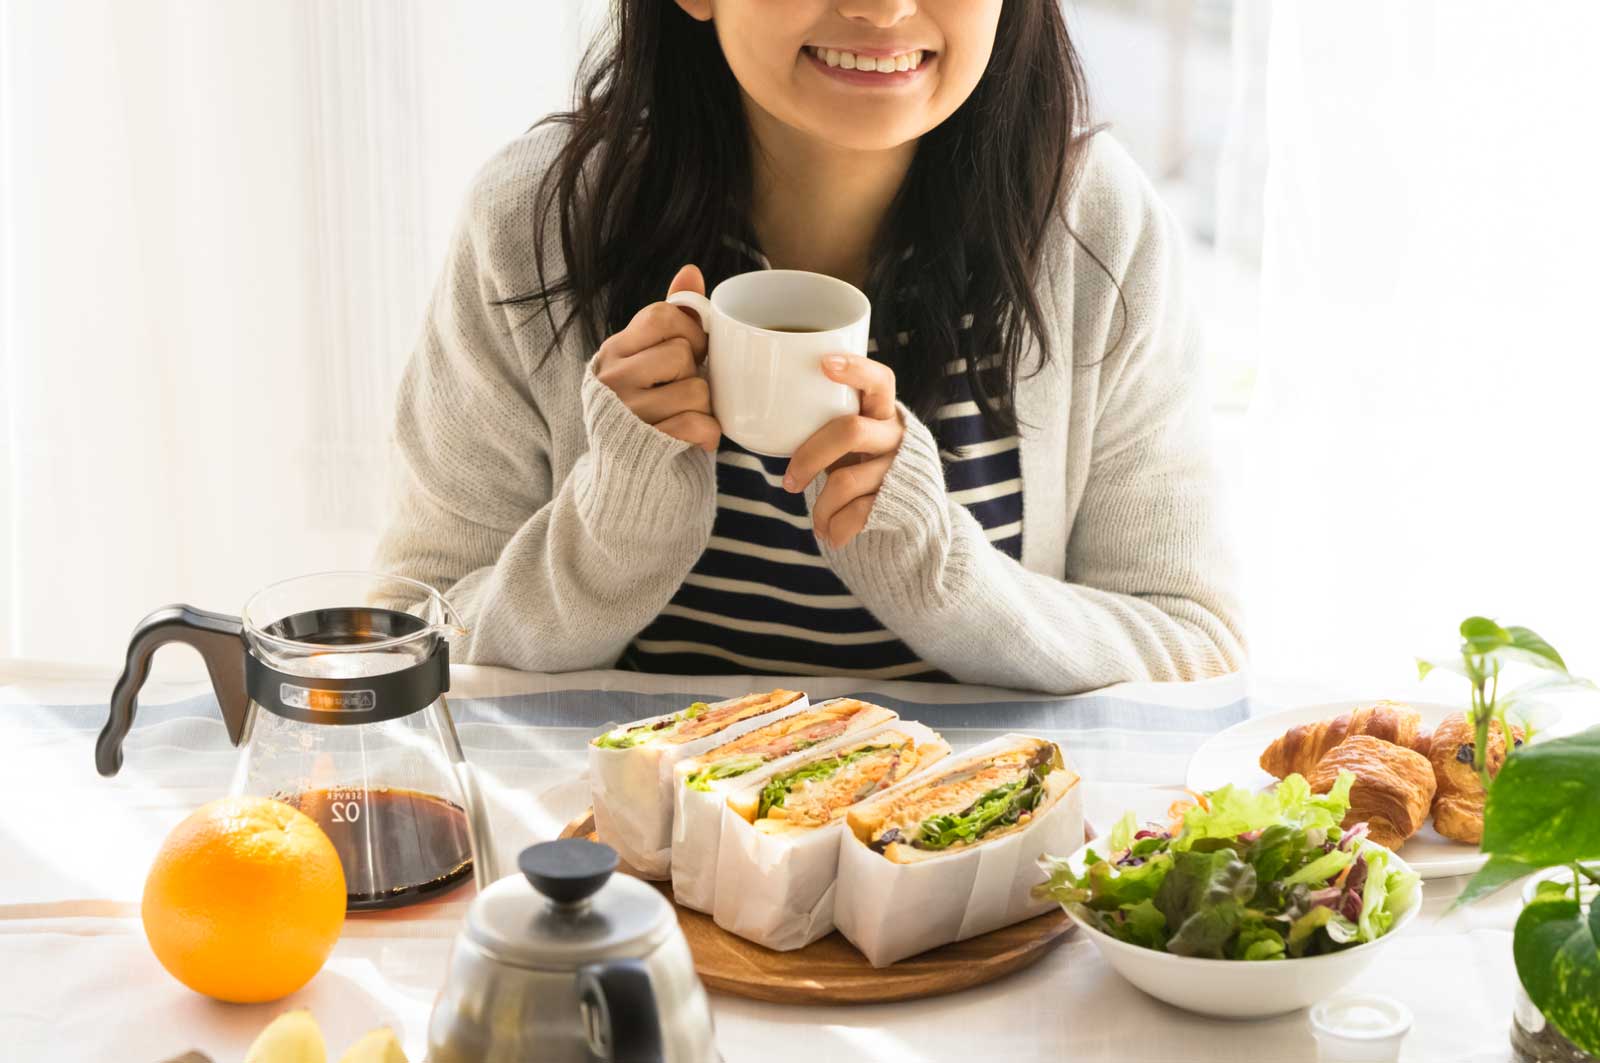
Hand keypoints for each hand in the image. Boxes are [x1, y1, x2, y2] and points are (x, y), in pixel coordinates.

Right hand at [593, 265, 719, 451]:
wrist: (627, 482)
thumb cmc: (648, 411)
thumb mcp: (651, 360)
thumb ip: (672, 317)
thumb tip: (691, 270)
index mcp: (613, 352)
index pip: (660, 316)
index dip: (689, 331)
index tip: (690, 351)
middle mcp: (612, 381)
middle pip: (682, 354)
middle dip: (695, 374)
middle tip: (681, 391)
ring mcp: (627, 414)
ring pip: (697, 391)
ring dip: (704, 408)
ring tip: (684, 417)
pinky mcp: (646, 447)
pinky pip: (699, 425)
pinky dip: (708, 435)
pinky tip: (695, 439)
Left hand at [783, 355, 903, 548]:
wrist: (909, 510)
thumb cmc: (862, 463)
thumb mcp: (850, 437)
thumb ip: (825, 423)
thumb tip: (757, 420)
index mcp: (883, 411)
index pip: (879, 380)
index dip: (855, 369)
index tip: (824, 364)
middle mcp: (895, 435)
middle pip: (850, 431)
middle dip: (811, 456)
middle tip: (788, 482)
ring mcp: (898, 467)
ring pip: (846, 481)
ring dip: (820, 507)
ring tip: (815, 521)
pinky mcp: (899, 500)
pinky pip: (857, 514)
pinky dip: (835, 528)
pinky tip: (829, 533)